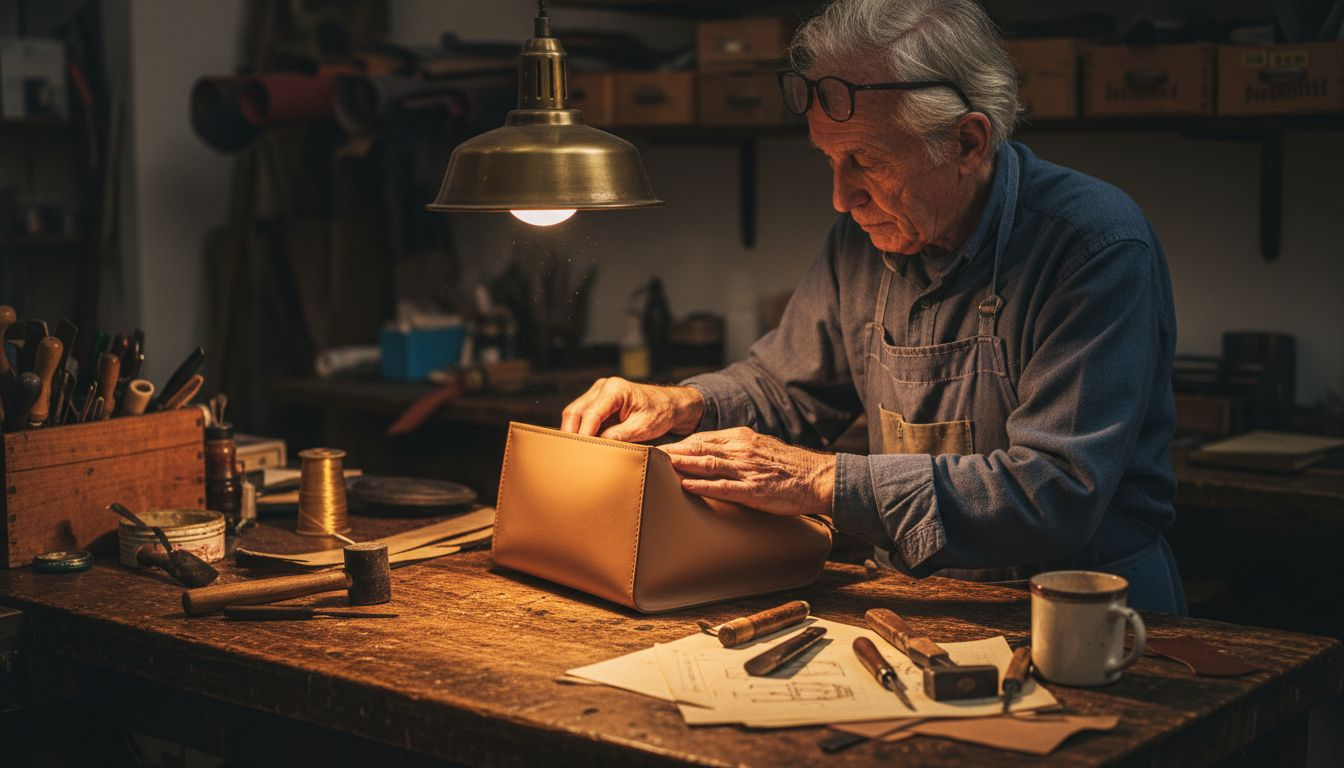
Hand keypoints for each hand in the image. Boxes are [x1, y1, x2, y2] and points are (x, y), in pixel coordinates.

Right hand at [560, 377, 704, 441]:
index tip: (581, 453)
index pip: (591, 414)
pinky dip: (580, 430)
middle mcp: (603, 387)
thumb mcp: (643, 428)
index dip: (584, 435)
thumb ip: (620, 436)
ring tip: (575, 453)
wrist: (669, 404)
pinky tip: (582, 445)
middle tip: (571, 456)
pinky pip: (582, 415)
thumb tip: (599, 447)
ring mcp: (598, 392)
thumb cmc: (660, 414)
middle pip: (575, 411)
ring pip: (574, 413)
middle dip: (571, 434)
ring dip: (574, 432)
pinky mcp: (598, 400)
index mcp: (615, 389)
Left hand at [661, 427, 835, 517]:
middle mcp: (741, 449)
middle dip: (673, 452)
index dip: (679, 443)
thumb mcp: (761, 447)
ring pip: (707, 464)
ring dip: (681, 465)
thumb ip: (737, 448)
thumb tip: (711, 452)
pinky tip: (686, 486)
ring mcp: (746, 469)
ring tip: (660, 467)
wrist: (816, 478)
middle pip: (699, 448)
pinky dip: (702, 485)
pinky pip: (723, 486)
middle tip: (650, 455)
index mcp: (742, 437)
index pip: (703, 437)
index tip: (660, 447)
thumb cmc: (788, 466)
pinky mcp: (753, 490)